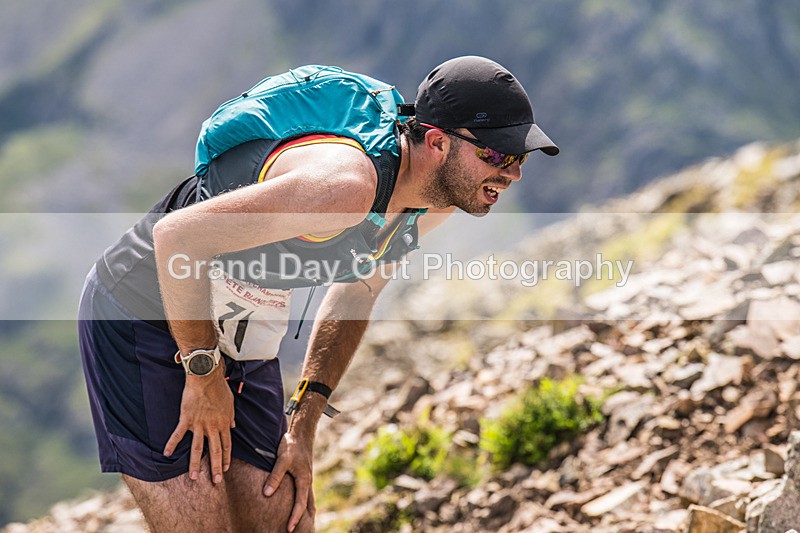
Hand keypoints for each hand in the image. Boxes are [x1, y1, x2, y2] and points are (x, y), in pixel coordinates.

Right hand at [163, 365, 234, 483]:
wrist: (206, 377)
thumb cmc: (219, 388)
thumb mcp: (231, 403)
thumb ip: (231, 417)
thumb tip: (234, 426)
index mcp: (224, 423)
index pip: (227, 445)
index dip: (226, 458)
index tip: (226, 469)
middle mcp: (213, 427)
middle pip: (215, 451)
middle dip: (216, 468)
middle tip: (216, 481)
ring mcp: (199, 424)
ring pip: (198, 448)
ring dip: (196, 464)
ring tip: (194, 477)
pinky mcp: (187, 419)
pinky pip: (178, 434)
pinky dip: (172, 444)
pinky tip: (166, 454)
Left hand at [263, 431, 314, 532]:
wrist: (302, 432)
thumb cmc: (291, 445)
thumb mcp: (282, 459)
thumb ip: (275, 476)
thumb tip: (267, 493)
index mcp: (304, 479)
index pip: (300, 504)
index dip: (294, 517)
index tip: (289, 529)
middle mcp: (307, 481)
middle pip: (309, 505)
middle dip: (305, 519)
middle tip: (302, 531)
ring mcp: (306, 478)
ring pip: (309, 499)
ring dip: (306, 512)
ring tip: (304, 524)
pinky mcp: (304, 474)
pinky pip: (305, 492)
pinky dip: (305, 502)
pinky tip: (300, 504)